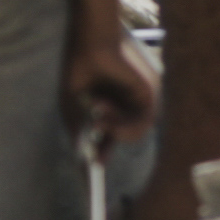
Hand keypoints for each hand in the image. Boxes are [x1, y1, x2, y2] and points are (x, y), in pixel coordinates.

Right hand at [68, 28, 157, 150]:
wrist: (89, 50)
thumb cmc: (79, 75)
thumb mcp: (72, 109)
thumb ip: (78, 131)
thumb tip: (81, 154)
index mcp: (109, 111)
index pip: (109, 138)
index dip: (102, 153)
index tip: (93, 169)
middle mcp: (125, 109)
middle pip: (122, 138)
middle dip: (107, 150)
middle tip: (96, 161)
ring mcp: (135, 105)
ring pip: (133, 134)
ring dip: (114, 132)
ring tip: (99, 121)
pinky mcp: (146, 99)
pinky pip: (141, 123)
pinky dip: (122, 123)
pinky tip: (105, 113)